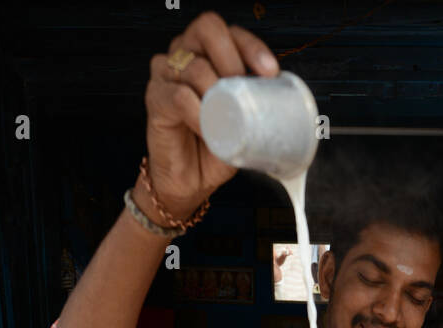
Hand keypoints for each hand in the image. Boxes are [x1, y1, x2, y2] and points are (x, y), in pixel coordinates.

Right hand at [142, 13, 279, 219]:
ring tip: (225, 117)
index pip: (228, 31)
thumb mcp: (244, 125)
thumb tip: (287, 100)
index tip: (269, 72)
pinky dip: (198, 113)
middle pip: (208, 29)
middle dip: (232, 57)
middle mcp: (185, 55)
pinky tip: (206, 128)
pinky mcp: (155, 98)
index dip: (251, 45)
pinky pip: (180, 96)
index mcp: (207, 54)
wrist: (191, 183)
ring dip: (216, 91)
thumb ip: (258, 106)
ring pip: (195, 66)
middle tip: (243, 88)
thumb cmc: (215, 150)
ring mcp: (166, 74)